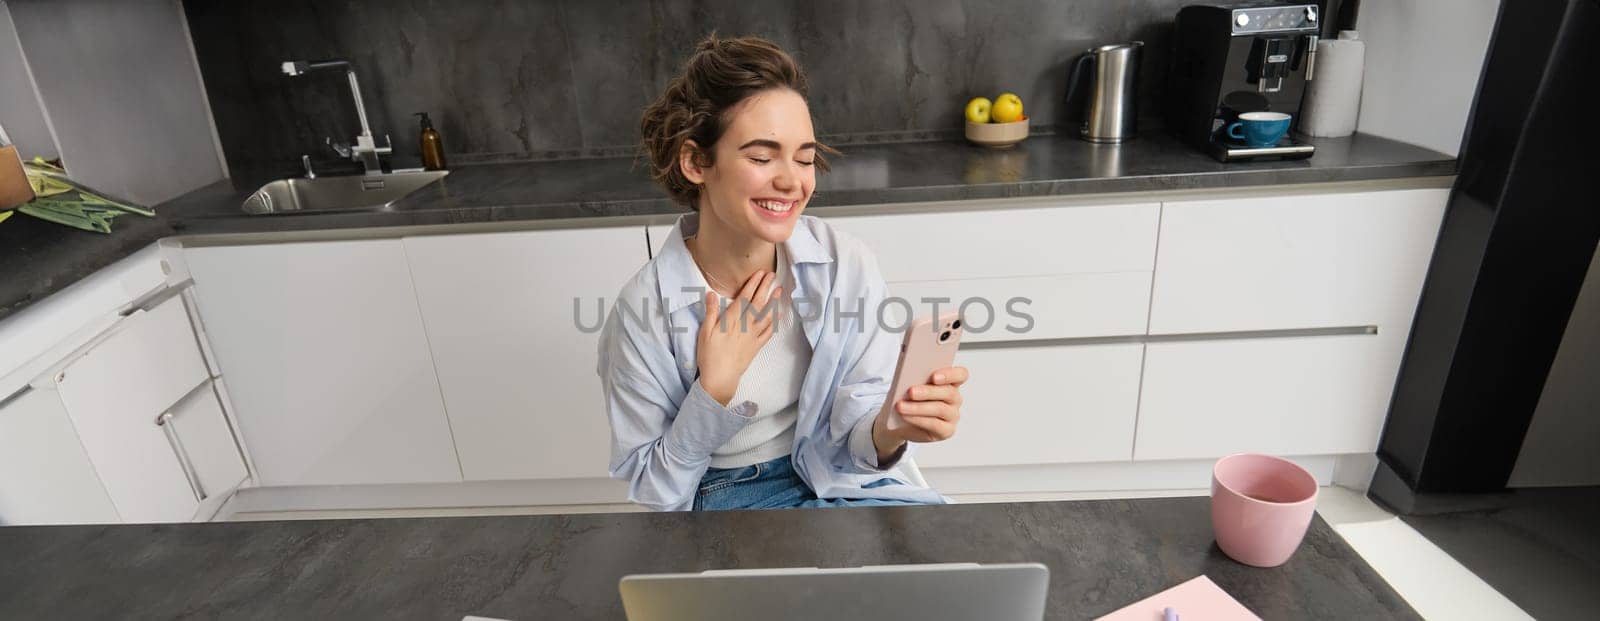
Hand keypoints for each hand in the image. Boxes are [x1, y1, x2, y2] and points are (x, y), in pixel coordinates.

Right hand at [696, 270, 780, 405]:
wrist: (720, 378)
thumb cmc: (709, 355)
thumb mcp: (704, 333)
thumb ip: (710, 312)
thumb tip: (711, 293)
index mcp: (730, 321)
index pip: (744, 299)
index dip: (752, 285)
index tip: (759, 274)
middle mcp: (744, 327)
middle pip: (757, 304)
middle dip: (765, 288)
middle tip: (772, 275)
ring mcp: (752, 337)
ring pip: (766, 316)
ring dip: (773, 302)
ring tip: (779, 291)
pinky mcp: (756, 346)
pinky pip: (768, 332)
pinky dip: (775, 322)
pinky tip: (779, 315)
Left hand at [873, 366, 968, 461]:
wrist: (901, 421)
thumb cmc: (909, 398)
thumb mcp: (910, 385)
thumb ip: (915, 378)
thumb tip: (908, 377)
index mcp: (951, 381)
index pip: (961, 374)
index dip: (950, 374)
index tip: (934, 377)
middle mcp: (955, 398)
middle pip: (949, 392)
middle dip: (928, 392)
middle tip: (910, 392)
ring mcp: (953, 415)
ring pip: (940, 409)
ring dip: (918, 407)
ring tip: (900, 406)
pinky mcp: (947, 430)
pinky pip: (934, 424)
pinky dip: (917, 419)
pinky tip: (904, 416)